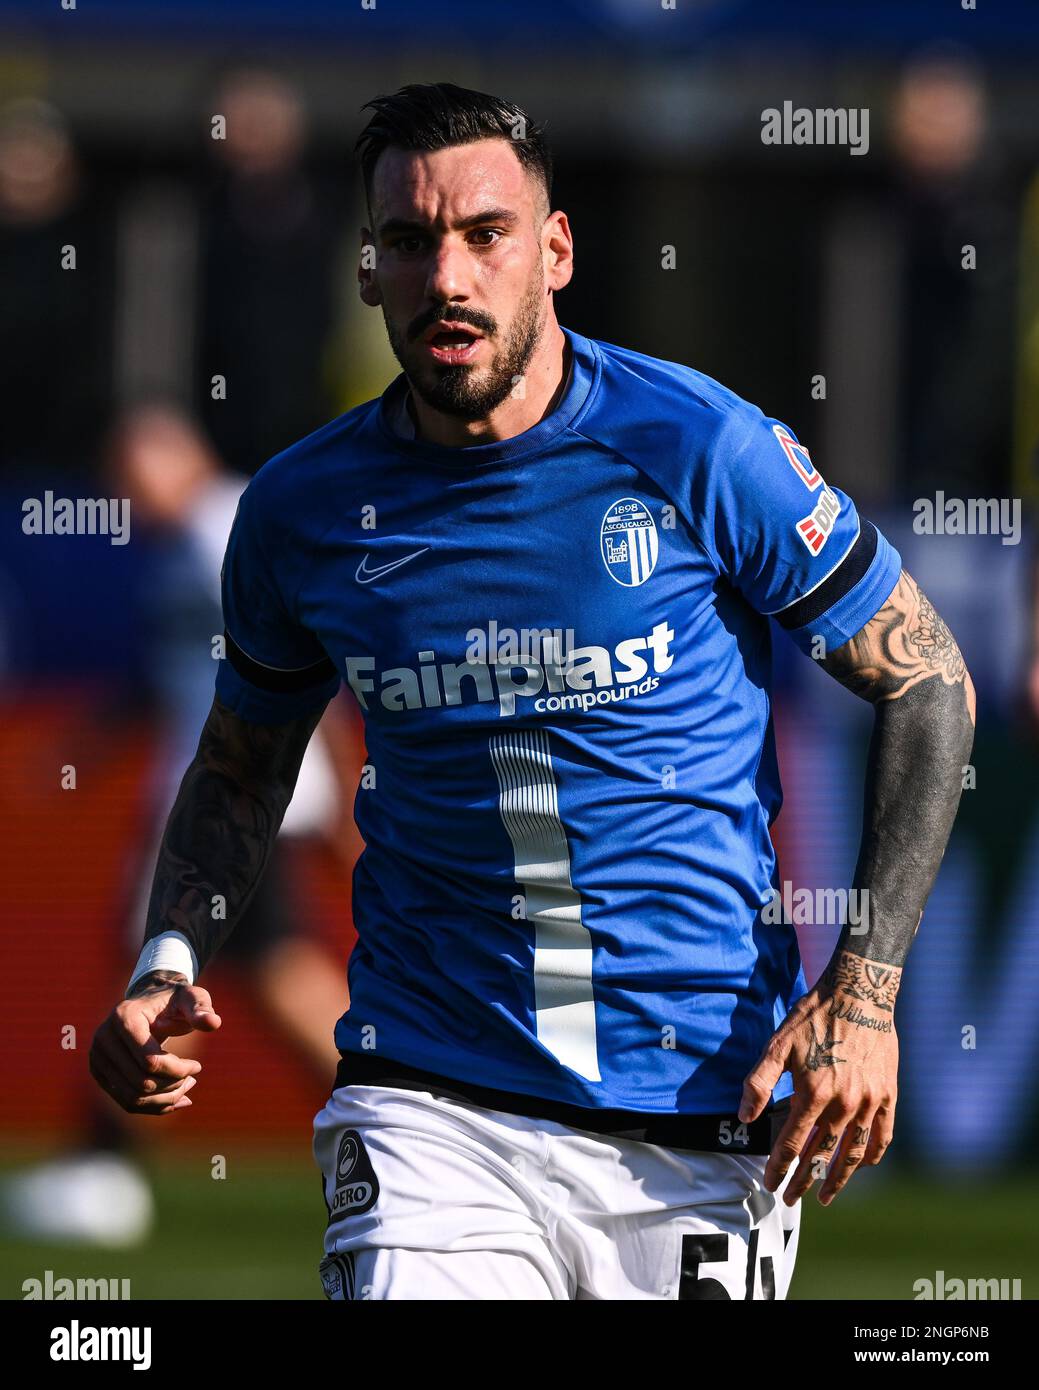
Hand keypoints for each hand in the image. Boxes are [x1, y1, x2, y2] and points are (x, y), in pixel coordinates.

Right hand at [89, 973, 221, 1116]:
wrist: (150, 1005)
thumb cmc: (174, 1001)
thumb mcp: (191, 999)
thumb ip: (202, 1009)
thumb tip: (213, 1023)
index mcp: (124, 1017)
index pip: (149, 1060)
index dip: (178, 1070)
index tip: (197, 1066)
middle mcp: (104, 1038)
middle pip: (141, 1082)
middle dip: (173, 1086)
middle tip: (193, 1078)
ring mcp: (97, 1057)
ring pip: (132, 1097)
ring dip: (164, 1100)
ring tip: (186, 1087)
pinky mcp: (100, 1072)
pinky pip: (126, 1101)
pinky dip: (153, 1106)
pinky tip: (175, 1099)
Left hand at [738, 950, 898, 1205]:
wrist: (859, 993)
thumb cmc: (813, 1017)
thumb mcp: (777, 1045)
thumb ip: (759, 1083)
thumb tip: (746, 1117)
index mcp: (813, 1094)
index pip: (791, 1144)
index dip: (779, 1167)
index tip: (770, 1183)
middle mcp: (843, 1104)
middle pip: (821, 1155)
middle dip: (804, 1180)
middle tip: (792, 1199)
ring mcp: (869, 1102)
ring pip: (853, 1153)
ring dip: (838, 1178)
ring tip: (826, 1196)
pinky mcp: (887, 1095)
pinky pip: (882, 1135)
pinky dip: (871, 1155)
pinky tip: (861, 1165)